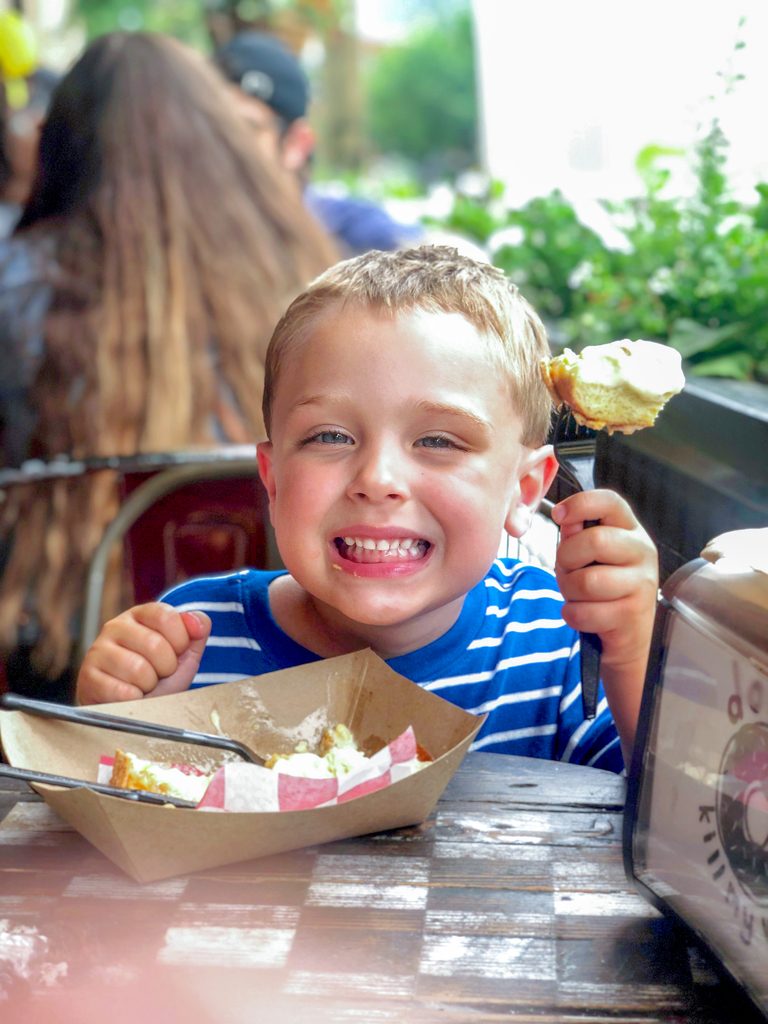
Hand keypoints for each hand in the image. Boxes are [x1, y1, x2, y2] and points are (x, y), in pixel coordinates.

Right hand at [75, 603, 211, 704]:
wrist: (130, 710)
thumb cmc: (158, 678)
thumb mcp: (183, 654)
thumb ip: (196, 632)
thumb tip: (200, 620)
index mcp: (140, 615)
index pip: (166, 616)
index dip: (180, 640)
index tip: (177, 652)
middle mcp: (115, 626)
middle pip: (155, 644)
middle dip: (166, 668)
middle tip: (158, 674)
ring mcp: (98, 650)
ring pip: (138, 669)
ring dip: (150, 685)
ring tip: (144, 685)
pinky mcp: (88, 677)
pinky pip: (123, 692)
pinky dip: (134, 701)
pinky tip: (129, 697)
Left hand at [552, 489, 657, 668]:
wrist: (628, 637)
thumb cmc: (603, 589)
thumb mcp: (588, 557)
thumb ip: (577, 535)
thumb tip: (566, 518)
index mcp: (631, 531)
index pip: (610, 502)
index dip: (580, 503)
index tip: (558, 515)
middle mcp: (643, 552)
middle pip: (594, 541)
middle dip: (567, 559)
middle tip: (568, 571)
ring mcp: (642, 584)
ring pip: (586, 581)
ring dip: (569, 591)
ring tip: (577, 596)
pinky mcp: (632, 615)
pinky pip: (584, 612)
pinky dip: (573, 616)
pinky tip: (585, 615)